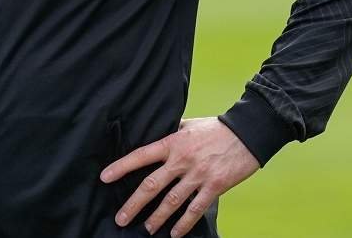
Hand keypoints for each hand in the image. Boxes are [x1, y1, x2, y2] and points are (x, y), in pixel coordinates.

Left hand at [100, 117, 260, 236]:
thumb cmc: (217, 128)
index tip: (105, 177)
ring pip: (171, 202)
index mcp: (173, 143)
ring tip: (147, 228)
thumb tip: (154, 134)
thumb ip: (171, 133)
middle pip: (151, 185)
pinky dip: (184, 224)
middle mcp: (182, 160)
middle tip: (121, 219)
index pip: (141, 155)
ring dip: (157, 218)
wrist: (247, 132)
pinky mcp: (214, 187)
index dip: (121, 167)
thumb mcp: (189, 125)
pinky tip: (175, 233)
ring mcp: (198, 175)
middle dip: (134, 204)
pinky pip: (195, 209)